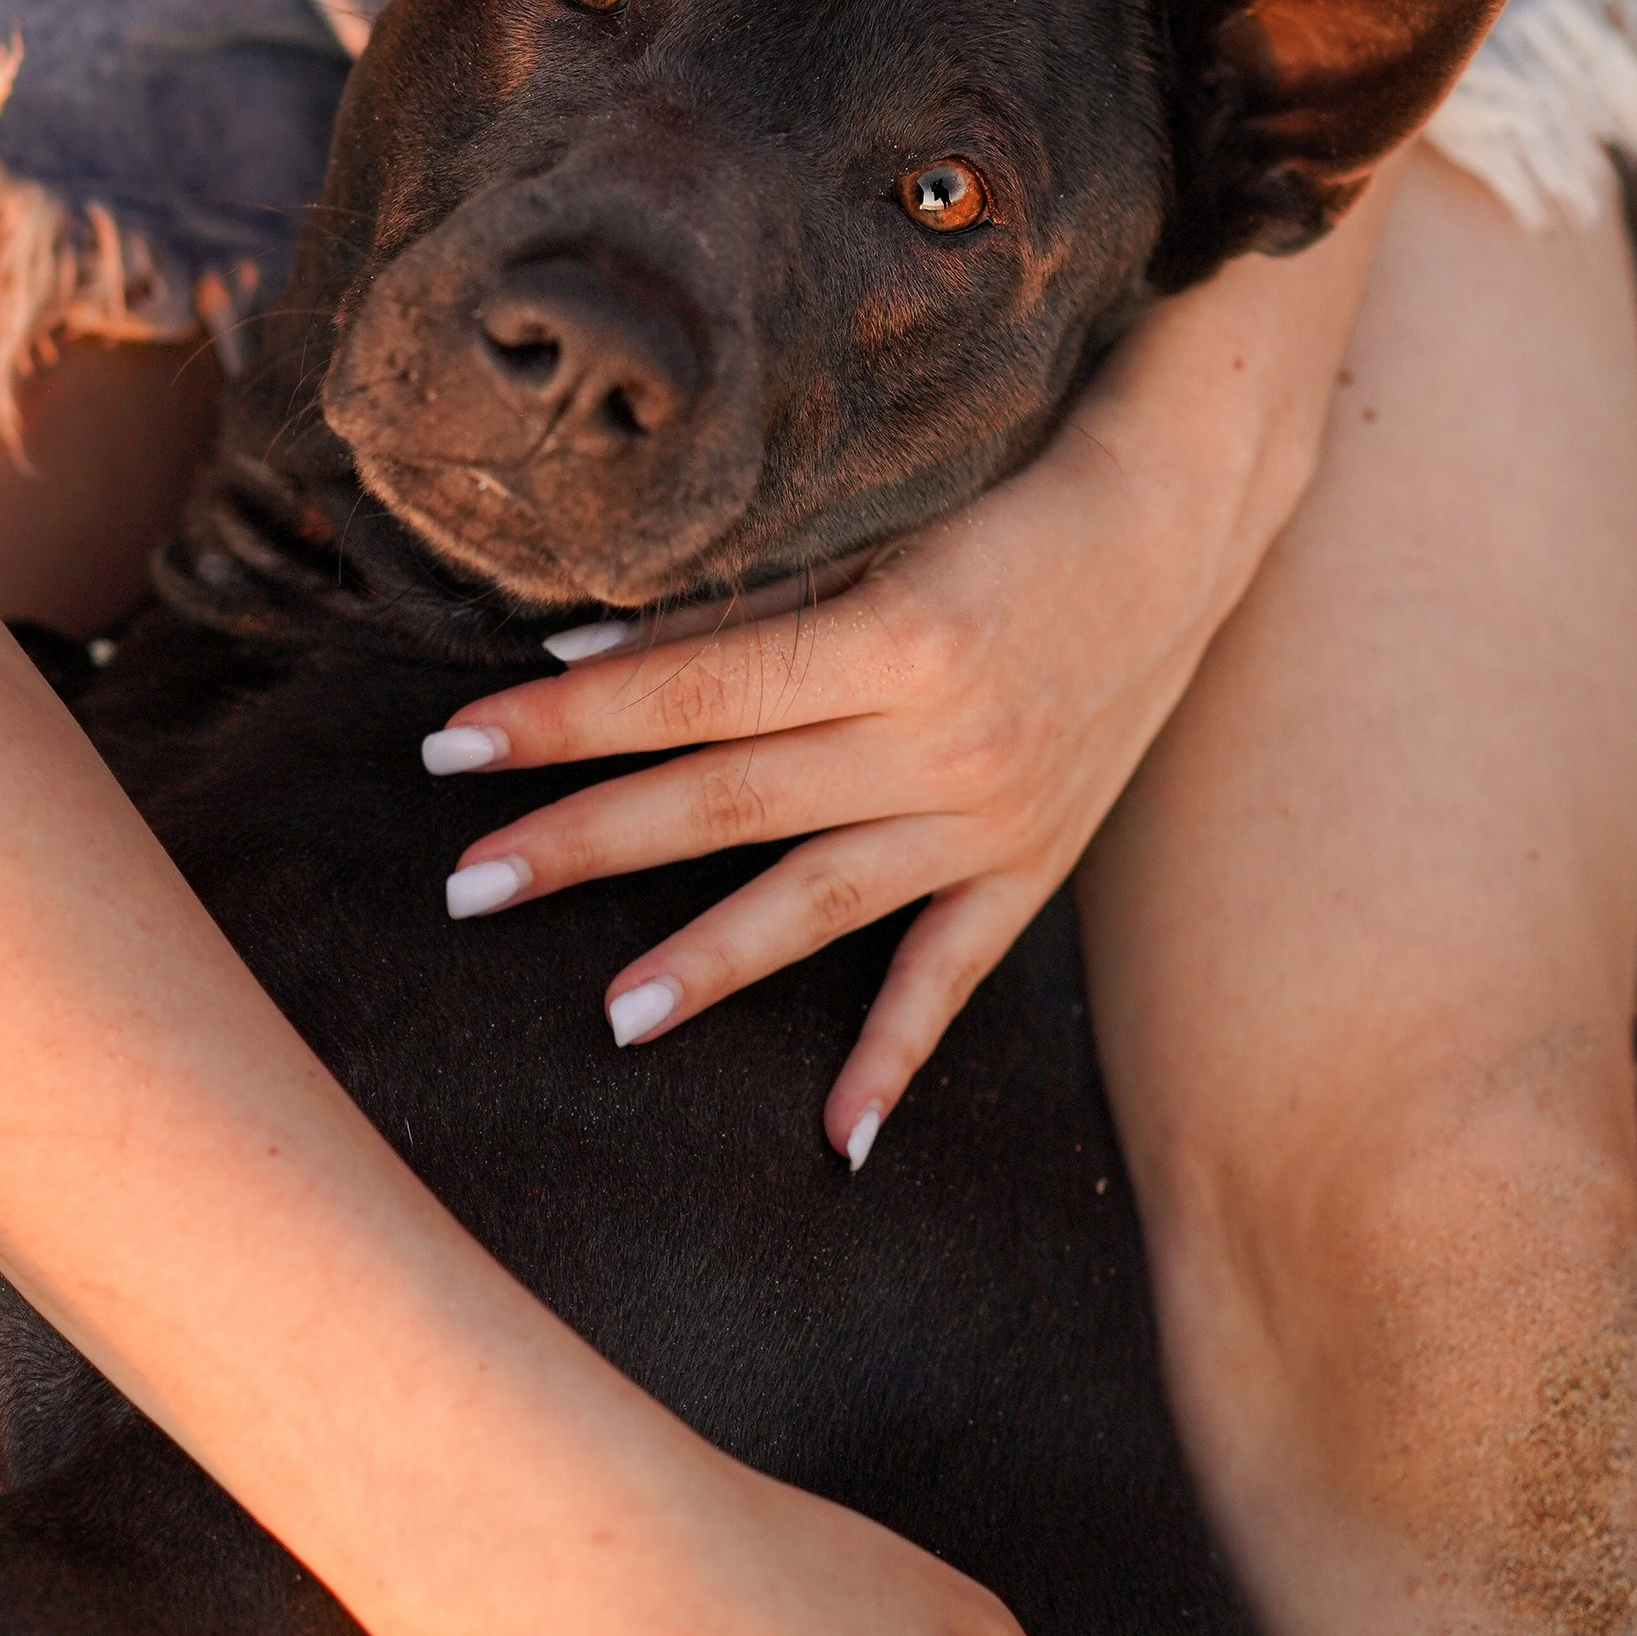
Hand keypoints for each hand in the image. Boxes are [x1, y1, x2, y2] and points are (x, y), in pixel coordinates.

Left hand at [423, 239, 1362, 1157]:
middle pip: (731, 800)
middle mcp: (944, 740)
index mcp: (896, 636)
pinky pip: (951, 973)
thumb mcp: (877, 530)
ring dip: (710, 960)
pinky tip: (834, 1138)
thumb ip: (742, 610)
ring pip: (823, 900)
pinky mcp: (1035, 861)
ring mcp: (994, 815)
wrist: (1180, 522)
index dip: (566, 721)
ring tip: (608, 1015)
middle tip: (467, 881)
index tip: (456, 744)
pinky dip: (895, 1056)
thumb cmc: (1009, 497)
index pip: (693, 692)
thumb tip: (581, 656)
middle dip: (588, 839)